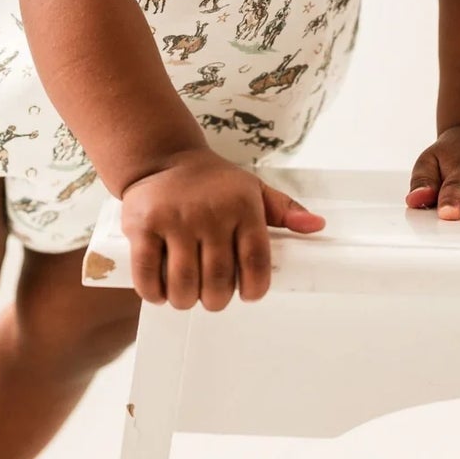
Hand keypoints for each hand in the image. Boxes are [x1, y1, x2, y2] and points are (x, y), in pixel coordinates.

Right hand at [120, 148, 325, 308]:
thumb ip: (285, 210)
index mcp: (242, 206)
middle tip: (212, 296)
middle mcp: (210, 213)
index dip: (253, 289)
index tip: (247, 294)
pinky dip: (155, 294)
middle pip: (219, 281)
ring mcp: (174, 219)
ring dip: (185, 300)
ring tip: (186, 294)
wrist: (163, 157)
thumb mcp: (253, 189)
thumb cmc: (212, 183)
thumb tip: (317, 225)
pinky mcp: (142, 225)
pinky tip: (161, 291)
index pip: (256, 263)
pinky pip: (148, 275)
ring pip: (184, 285)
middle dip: (216, 300)